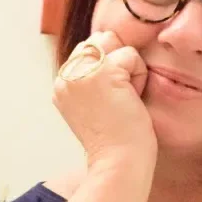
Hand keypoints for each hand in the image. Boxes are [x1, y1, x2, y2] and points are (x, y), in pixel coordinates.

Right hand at [52, 30, 156, 166]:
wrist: (119, 161)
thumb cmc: (119, 140)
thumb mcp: (97, 105)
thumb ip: (95, 80)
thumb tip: (114, 53)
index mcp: (62, 85)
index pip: (87, 51)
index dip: (110, 64)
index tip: (115, 96)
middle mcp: (65, 76)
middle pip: (98, 39)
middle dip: (119, 60)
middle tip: (122, 95)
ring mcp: (81, 72)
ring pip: (113, 43)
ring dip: (129, 67)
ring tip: (126, 96)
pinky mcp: (102, 72)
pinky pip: (131, 55)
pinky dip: (140, 75)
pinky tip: (132, 98)